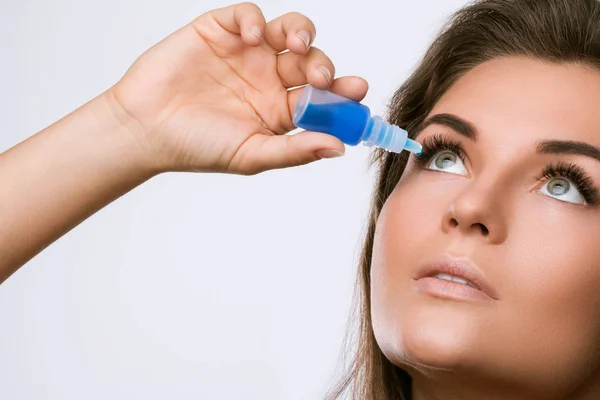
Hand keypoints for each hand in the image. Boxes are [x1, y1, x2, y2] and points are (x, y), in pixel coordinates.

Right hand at [106, 2, 367, 174]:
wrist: (145, 129)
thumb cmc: (197, 147)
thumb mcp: (251, 155)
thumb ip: (295, 151)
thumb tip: (339, 148)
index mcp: (281, 110)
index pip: (323, 98)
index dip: (344, 93)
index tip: (357, 92)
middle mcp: (270, 78)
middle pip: (313, 62)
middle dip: (324, 66)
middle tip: (324, 78)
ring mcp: (248, 53)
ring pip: (290, 30)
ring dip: (302, 32)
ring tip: (299, 45)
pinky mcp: (221, 31)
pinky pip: (249, 15)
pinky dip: (255, 21)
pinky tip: (252, 38)